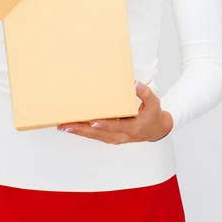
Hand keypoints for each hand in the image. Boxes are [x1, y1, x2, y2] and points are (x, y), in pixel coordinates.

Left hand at [57, 80, 173, 143]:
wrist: (157, 130)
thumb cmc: (154, 115)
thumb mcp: (154, 102)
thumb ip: (145, 93)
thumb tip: (135, 84)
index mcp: (133, 127)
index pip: (116, 126)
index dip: (104, 124)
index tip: (92, 121)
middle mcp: (122, 135)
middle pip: (99, 133)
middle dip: (82, 129)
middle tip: (66, 125)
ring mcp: (116, 138)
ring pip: (94, 136)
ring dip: (79, 131)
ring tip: (64, 126)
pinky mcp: (112, 138)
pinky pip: (96, 136)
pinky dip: (84, 132)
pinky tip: (73, 127)